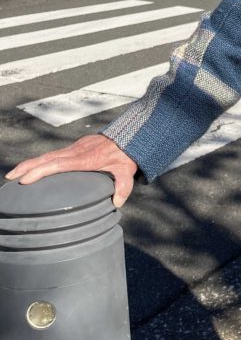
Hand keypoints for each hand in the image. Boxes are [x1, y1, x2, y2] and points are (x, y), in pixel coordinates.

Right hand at [5, 135, 137, 206]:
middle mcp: (76, 151)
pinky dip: (40, 161)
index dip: (41, 171)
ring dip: (30, 164)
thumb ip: (123, 186)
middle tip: (11, 178)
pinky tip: (32, 169)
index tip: (26, 179)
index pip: (59, 164)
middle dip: (27, 167)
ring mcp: (74, 148)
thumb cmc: (126, 156)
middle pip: (47, 158)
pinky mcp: (74, 148)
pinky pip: (53, 154)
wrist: (129, 136)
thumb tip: (117, 203)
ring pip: (47, 155)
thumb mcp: (127, 170)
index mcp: (85, 158)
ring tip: (14, 175)